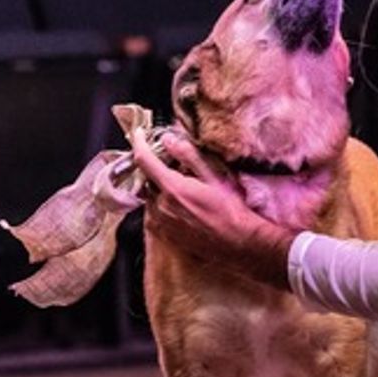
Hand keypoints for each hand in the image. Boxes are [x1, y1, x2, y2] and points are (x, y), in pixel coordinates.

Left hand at [131, 128, 296, 290]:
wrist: (238, 243)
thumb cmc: (230, 209)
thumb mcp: (214, 176)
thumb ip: (189, 156)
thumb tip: (168, 139)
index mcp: (172, 188)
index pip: (144, 160)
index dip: (139, 143)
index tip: (140, 133)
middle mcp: (161, 207)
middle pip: (147, 179)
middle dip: (157, 169)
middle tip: (174, 164)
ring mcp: (161, 223)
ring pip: (151, 197)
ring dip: (160, 188)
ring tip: (182, 187)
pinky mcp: (165, 236)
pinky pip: (154, 214)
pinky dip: (161, 205)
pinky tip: (181, 205)